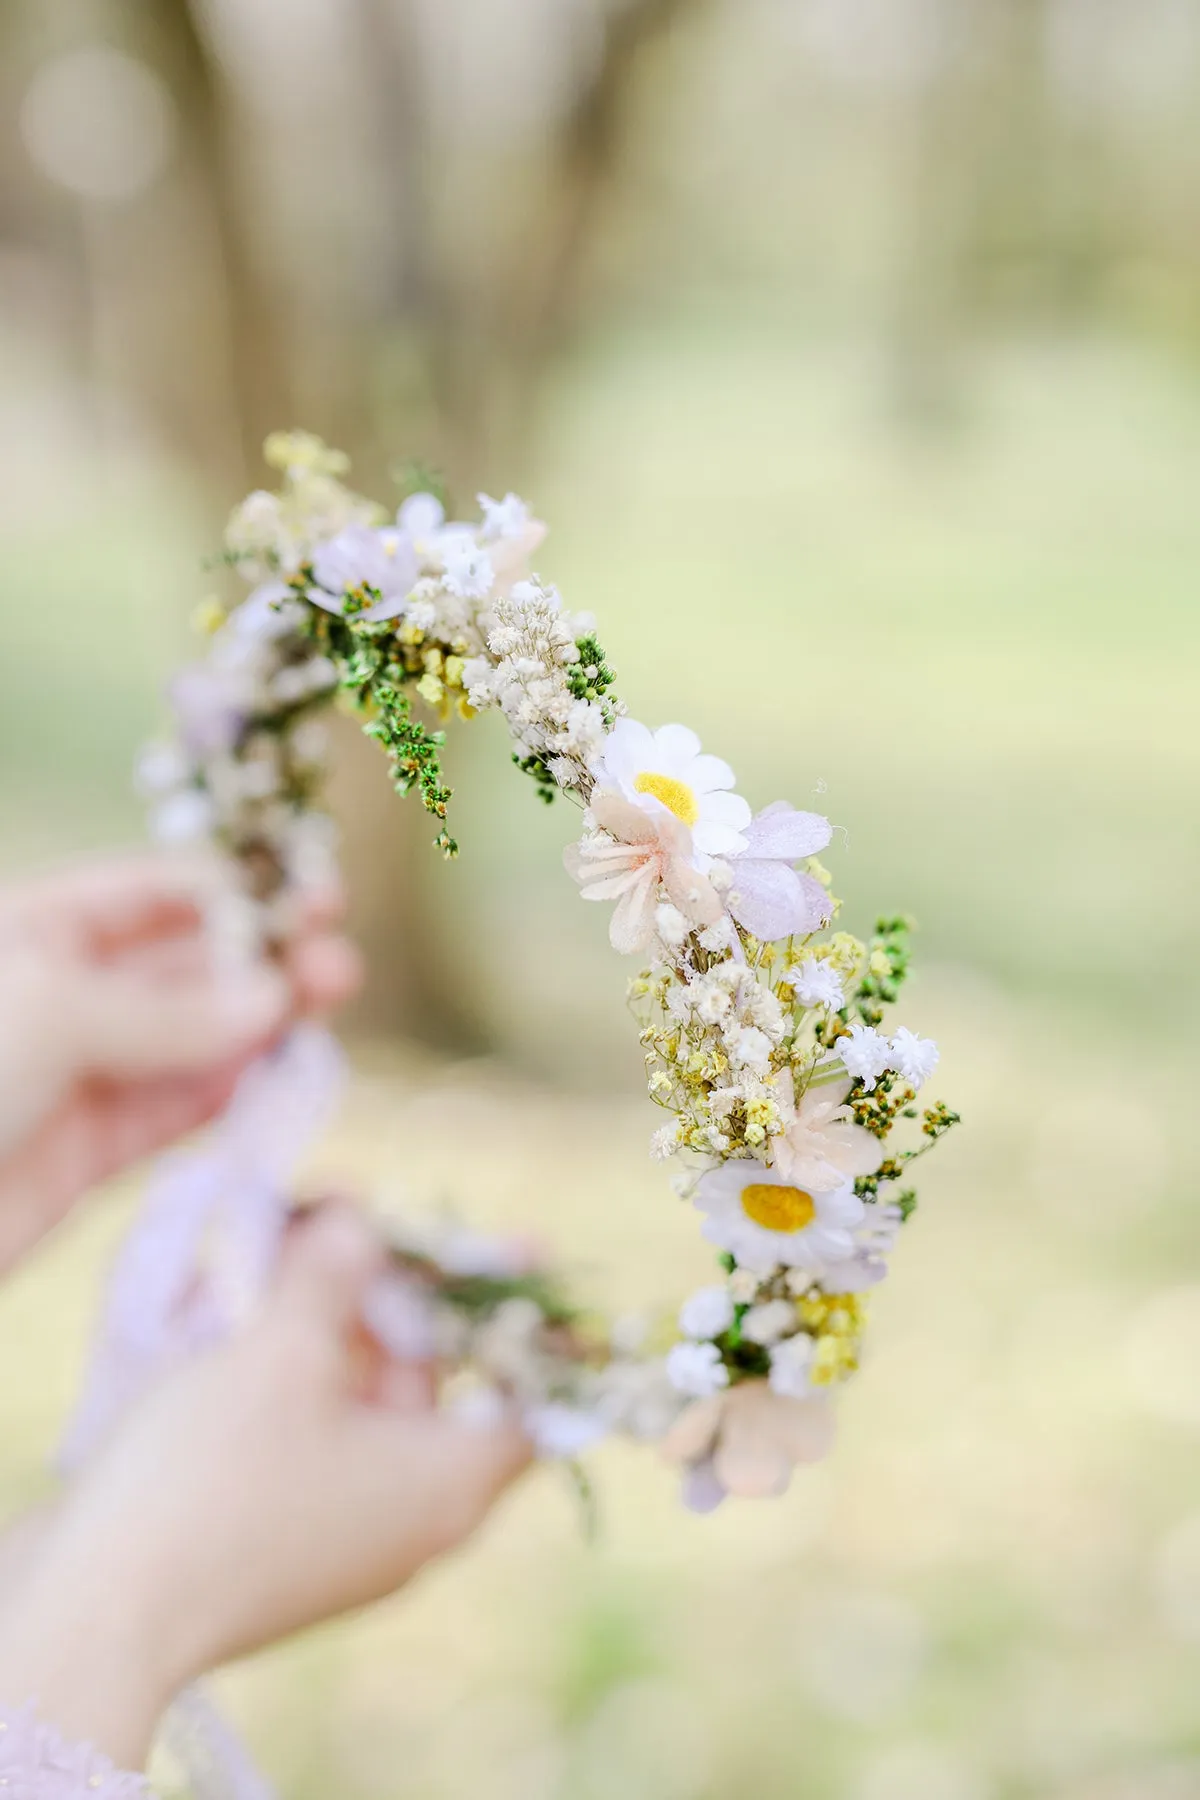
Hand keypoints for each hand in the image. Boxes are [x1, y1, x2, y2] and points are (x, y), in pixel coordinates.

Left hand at [0, 853, 360, 1271]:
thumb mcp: (48, 1012)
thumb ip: (167, 1011)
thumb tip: (272, 998)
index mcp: (27, 931)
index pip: (148, 893)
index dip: (233, 889)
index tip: (313, 891)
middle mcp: (55, 996)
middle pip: (179, 966)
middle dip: (260, 958)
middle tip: (338, 960)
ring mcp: (71, 1077)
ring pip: (189, 1041)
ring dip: (260, 1025)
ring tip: (330, 1007)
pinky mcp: (83, 1157)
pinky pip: (173, 1113)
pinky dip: (231, 1093)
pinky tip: (285, 1073)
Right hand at [0, 1209, 530, 1767]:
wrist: (101, 1612)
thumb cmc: (218, 1477)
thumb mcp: (286, 1351)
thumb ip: (337, 1272)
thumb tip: (363, 1220)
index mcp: (450, 1484)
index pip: (530, 1398)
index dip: (523, 1319)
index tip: (516, 1251)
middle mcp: (415, 1522)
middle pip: (440, 1389)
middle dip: (401, 1298)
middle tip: (361, 1227)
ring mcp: (347, 1540)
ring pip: (371, 1410)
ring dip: (341, 1330)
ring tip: (296, 1252)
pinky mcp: (285, 1546)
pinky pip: (319, 1444)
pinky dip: (303, 1380)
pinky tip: (258, 1323)